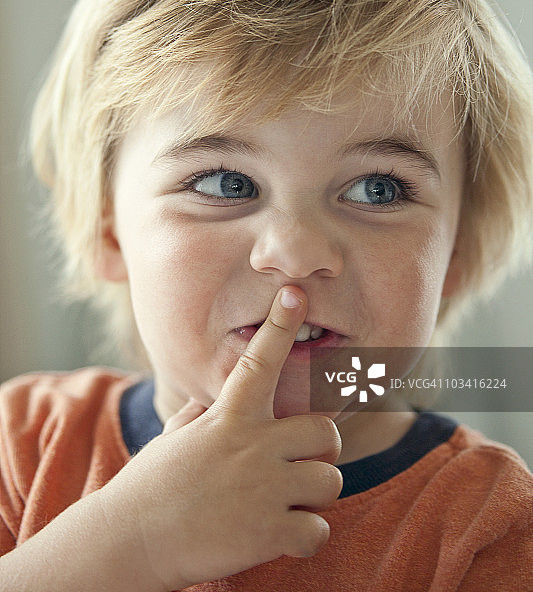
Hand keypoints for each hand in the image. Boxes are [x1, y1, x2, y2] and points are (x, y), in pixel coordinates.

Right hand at [102, 286, 342, 590]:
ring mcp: (264, 488)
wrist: (128, 542)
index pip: (259, 360)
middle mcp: (253, 445)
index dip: (280, 325)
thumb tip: (203, 403)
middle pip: (326, 432)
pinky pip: (318, 531)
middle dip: (322, 452)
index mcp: (228, 418)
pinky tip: (280, 539)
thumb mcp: (173, 441)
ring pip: (331, 481)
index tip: (295, 294)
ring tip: (285, 507)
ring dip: (314, 498)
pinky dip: (305, 538)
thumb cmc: (149, 489)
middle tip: (301, 467)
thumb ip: (197, 418)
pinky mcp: (269, 533)